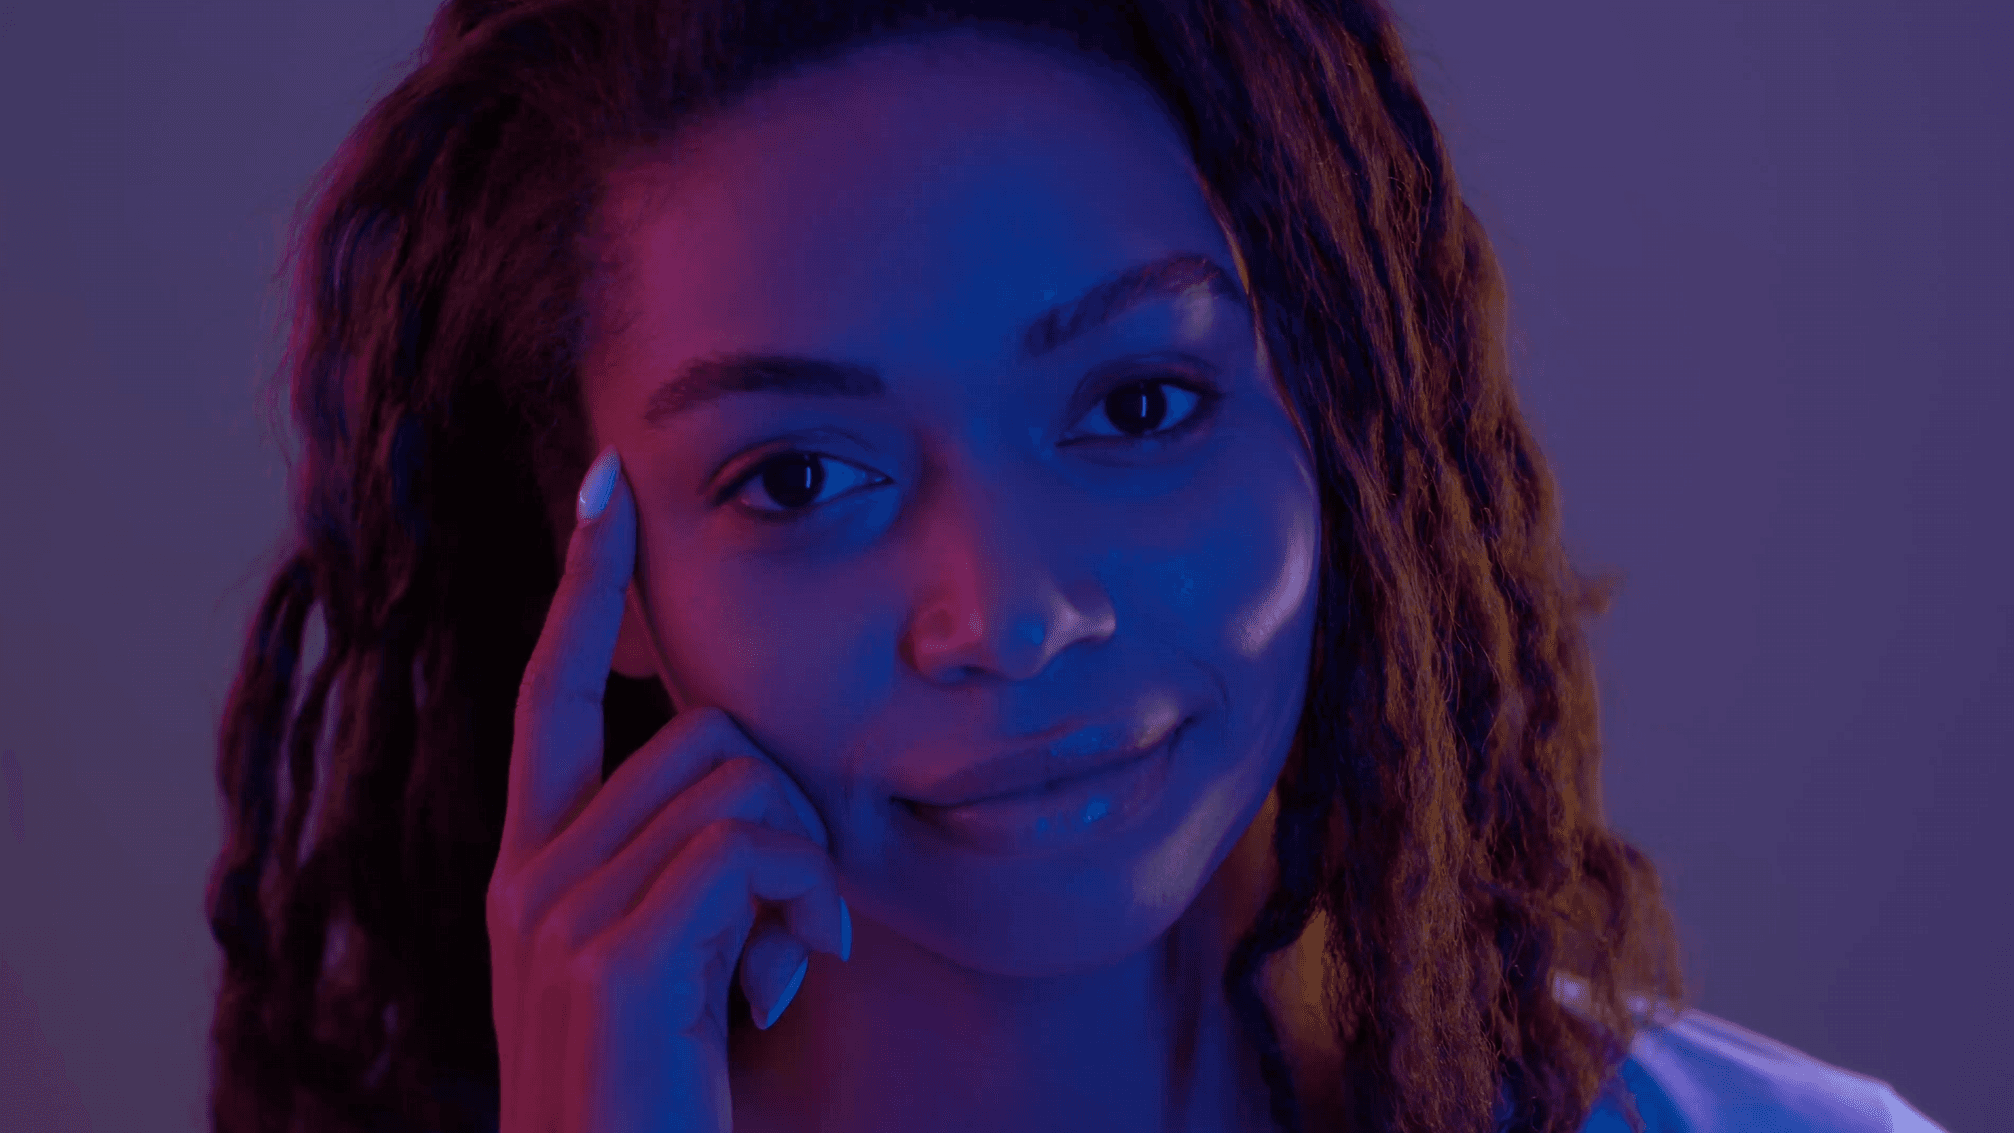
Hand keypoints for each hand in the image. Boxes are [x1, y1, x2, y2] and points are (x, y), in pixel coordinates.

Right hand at [486, 446, 850, 1132]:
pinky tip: (793, 975)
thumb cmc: (659, 1098)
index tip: (609, 488)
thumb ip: (684, 870)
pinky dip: (802, 902)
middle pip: (700, 733)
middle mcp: (532, 878)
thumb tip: (757, 793)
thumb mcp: (666, 964)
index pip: (551, 691)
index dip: (584, 588)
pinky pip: (749, 850)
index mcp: (534, 869)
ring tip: (789, 960)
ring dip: (802, 870)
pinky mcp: (615, 959)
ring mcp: (561, 917)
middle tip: (793, 918)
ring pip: (736, 785)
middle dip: (784, 809)